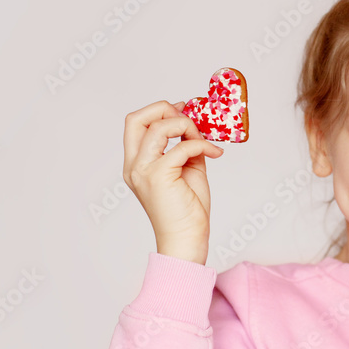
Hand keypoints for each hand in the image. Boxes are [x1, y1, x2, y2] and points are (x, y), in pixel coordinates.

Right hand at [122, 100, 224, 263]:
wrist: (187, 239)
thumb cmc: (187, 210)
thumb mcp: (188, 170)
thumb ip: (186, 147)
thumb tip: (194, 125)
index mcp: (137, 164)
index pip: (135, 124)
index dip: (159, 111)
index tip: (183, 111)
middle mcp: (134, 166)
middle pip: (136, 118)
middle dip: (164, 108)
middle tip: (188, 117)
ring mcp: (143, 171)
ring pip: (158, 127)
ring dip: (186, 125)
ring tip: (203, 139)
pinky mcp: (158, 176)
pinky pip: (182, 146)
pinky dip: (201, 144)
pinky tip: (215, 153)